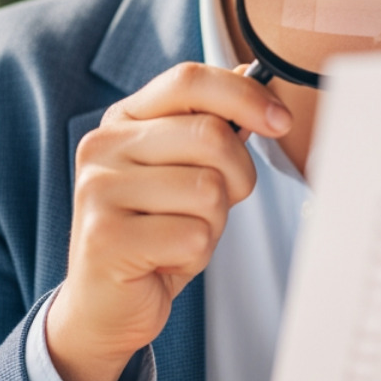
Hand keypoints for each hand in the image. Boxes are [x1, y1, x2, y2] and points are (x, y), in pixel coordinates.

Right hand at [47, 62, 290, 380]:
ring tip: (179, 236)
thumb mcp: (184, 171)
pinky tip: (165, 262)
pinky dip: (195, 256)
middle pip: (211, 135)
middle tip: (215, 208)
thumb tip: (249, 74)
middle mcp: (103, 146)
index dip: (245, 95)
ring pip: (208, 190)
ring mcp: (99, 190)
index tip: (282, 121)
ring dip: (212, 223)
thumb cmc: (153, 233)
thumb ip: (211, 126)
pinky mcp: (106, 238)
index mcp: (123, 120)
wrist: (105, 306)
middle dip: (238, 176)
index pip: (189, 81)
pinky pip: (194, 236)